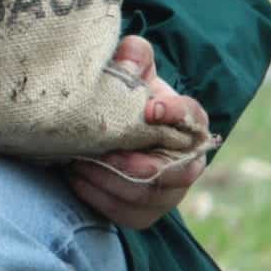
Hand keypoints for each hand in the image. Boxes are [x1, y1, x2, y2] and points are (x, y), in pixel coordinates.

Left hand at [67, 36, 212, 230]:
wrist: (110, 130)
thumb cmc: (126, 97)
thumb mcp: (131, 70)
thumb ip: (133, 56)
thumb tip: (129, 55)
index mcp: (190, 123)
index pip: (194, 118)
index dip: (176, 114)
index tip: (151, 109)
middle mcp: (188, 162)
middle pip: (174, 172)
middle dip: (134, 162)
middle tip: (99, 149)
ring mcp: (170, 192)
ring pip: (146, 196)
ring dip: (110, 180)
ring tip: (78, 162)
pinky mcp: (145, 213)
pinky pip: (127, 214)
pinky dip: (100, 198)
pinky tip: (76, 178)